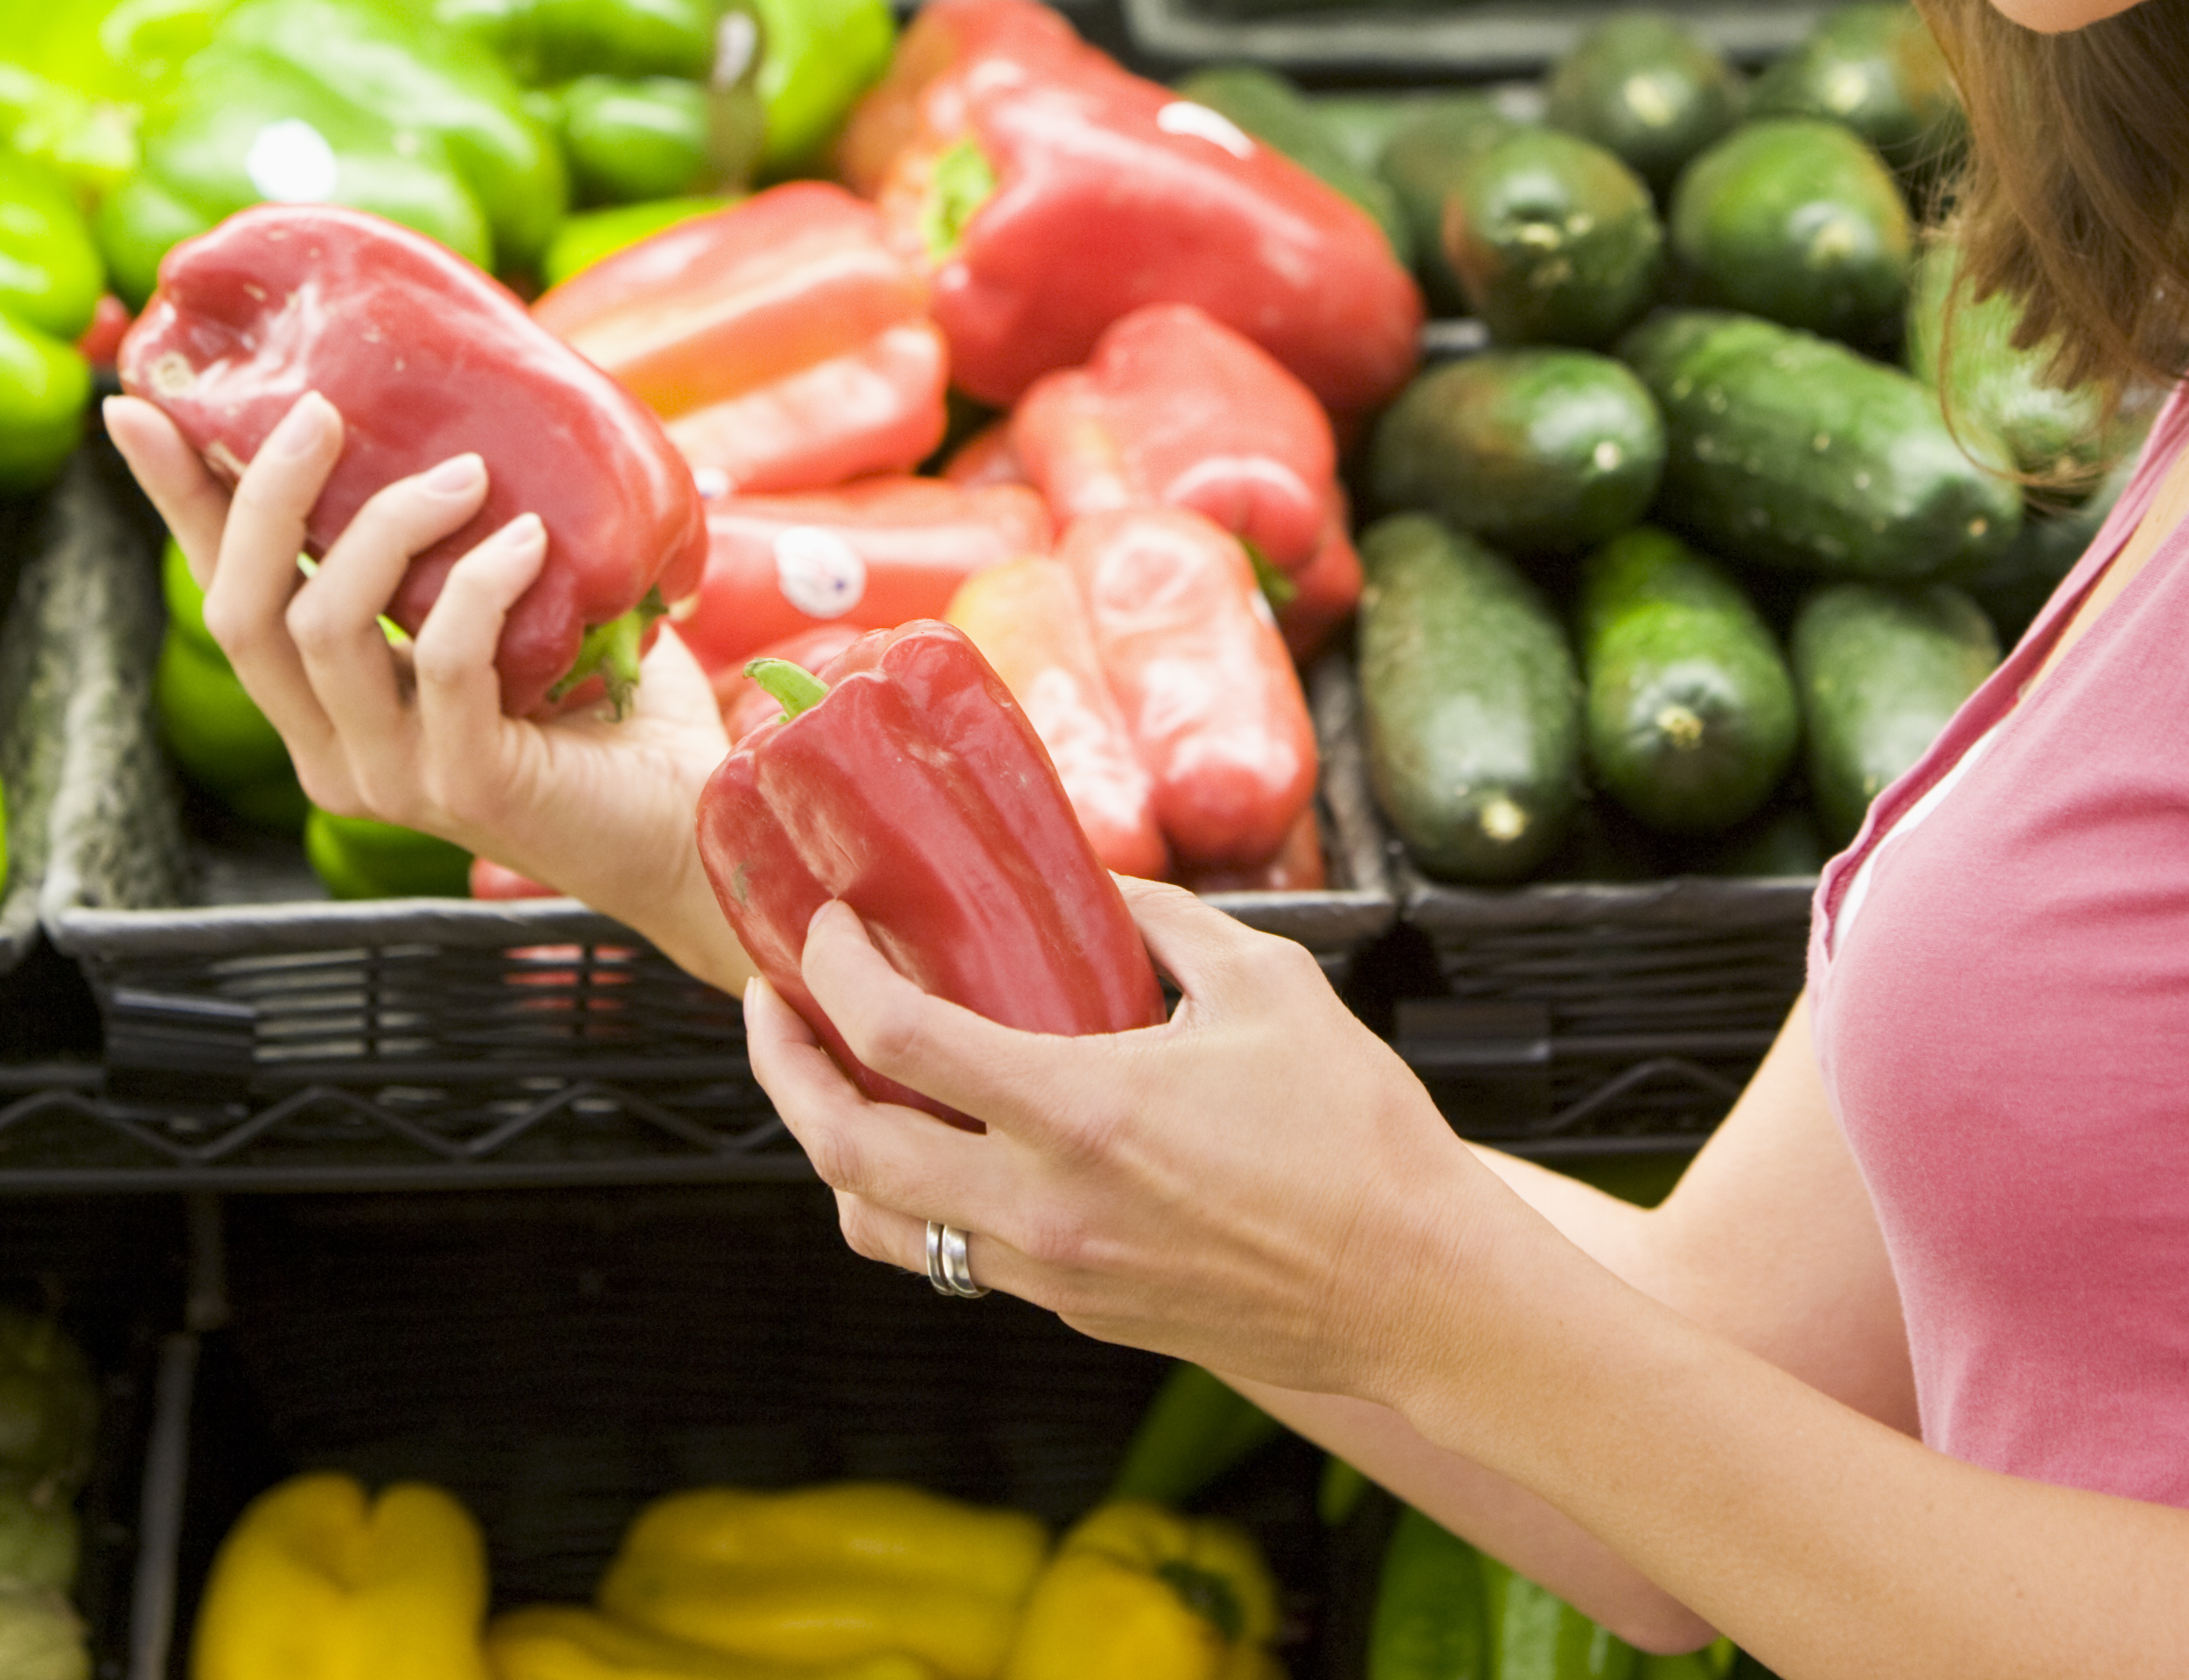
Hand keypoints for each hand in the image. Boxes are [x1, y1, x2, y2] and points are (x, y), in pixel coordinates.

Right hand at [106, 389, 738, 978]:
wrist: (697, 823)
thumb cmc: (615, 709)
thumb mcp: (514, 605)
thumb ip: (459, 536)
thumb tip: (459, 405)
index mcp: (327, 708)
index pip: (225, 595)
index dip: (178, 503)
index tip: (136, 408)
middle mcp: (335, 752)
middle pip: (241, 614)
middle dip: (268, 496)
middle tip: (329, 411)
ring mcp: (392, 778)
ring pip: (324, 630)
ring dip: (385, 527)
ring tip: (467, 474)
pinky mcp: (467, 787)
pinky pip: (442, 663)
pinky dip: (480, 584)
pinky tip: (531, 542)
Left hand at [743, 878, 1527, 1406]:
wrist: (1413, 1289)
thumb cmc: (1356, 1133)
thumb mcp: (1268, 984)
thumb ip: (1164, 920)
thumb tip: (1093, 878)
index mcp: (1082, 1113)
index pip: (897, 1041)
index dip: (835, 970)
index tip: (829, 924)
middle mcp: (1044, 1206)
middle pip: (843, 1149)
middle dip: (782, 1068)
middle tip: (774, 1003)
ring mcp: (1052, 1272)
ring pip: (876, 1225)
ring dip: (830, 1148)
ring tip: (830, 1079)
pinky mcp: (1075, 1310)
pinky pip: (950, 1258)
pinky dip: (908, 1200)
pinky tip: (931, 1142)